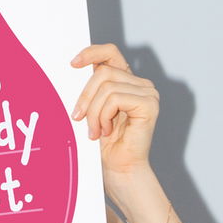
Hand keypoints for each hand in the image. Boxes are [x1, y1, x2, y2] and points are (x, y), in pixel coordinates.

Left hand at [69, 43, 158, 183]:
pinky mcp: (149, 104)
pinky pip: (115, 98)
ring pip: (107, 87)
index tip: (72, 64)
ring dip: (94, 113)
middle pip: (103, 72)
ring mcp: (148, 93)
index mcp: (127, 82)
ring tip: (95, 131)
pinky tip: (106, 131)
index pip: (110, 53)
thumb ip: (90, 89)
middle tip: (78, 117)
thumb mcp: (92, 110)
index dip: (91, 53)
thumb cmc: (105, 145)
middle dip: (85, 96)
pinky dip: (104, 116)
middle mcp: (140, 84)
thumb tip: (72, 68)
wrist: (119, 170)